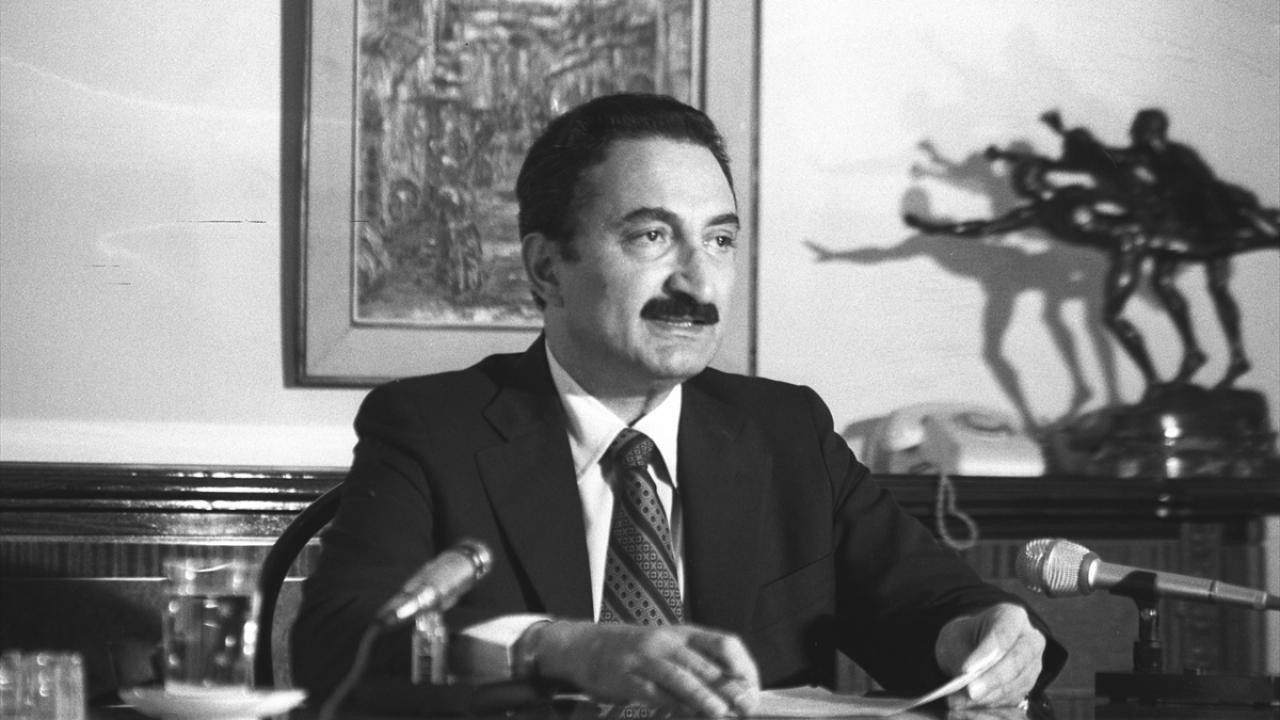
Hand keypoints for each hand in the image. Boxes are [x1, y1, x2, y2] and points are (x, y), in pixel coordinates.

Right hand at [529, 621, 759, 716]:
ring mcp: (645, 659)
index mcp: (684, 634)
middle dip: (729, 687)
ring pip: (680, 676)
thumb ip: (696, 665)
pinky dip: (673, 705)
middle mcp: (667, 642)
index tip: (754, 689)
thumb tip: (731, 693)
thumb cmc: (634, 651)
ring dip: (703, 696)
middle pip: (705, 663)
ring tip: (721, 712)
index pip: (724, 643)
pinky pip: (654, 692)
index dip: (743, 666)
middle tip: (747, 706)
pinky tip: (686, 715)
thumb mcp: (668, 648)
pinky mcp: (626, 678)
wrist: (584, 646)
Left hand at [934, 603, 1044, 709]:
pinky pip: (1013, 697)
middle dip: (992, 679)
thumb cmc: (965, 637)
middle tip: (969, 692)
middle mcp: (1030, 639)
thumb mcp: (954, 638)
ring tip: (960, 701)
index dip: (987, 652)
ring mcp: (1033, 664)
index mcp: (1011, 616)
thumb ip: (960, 658)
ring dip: (989, 695)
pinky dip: (991, 703)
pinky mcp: (1028, 685)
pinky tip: (970, 704)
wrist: (974, 647)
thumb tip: (966, 685)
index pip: (1003, 633)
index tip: (967, 669)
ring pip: (1016, 683)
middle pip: (1017, 660)